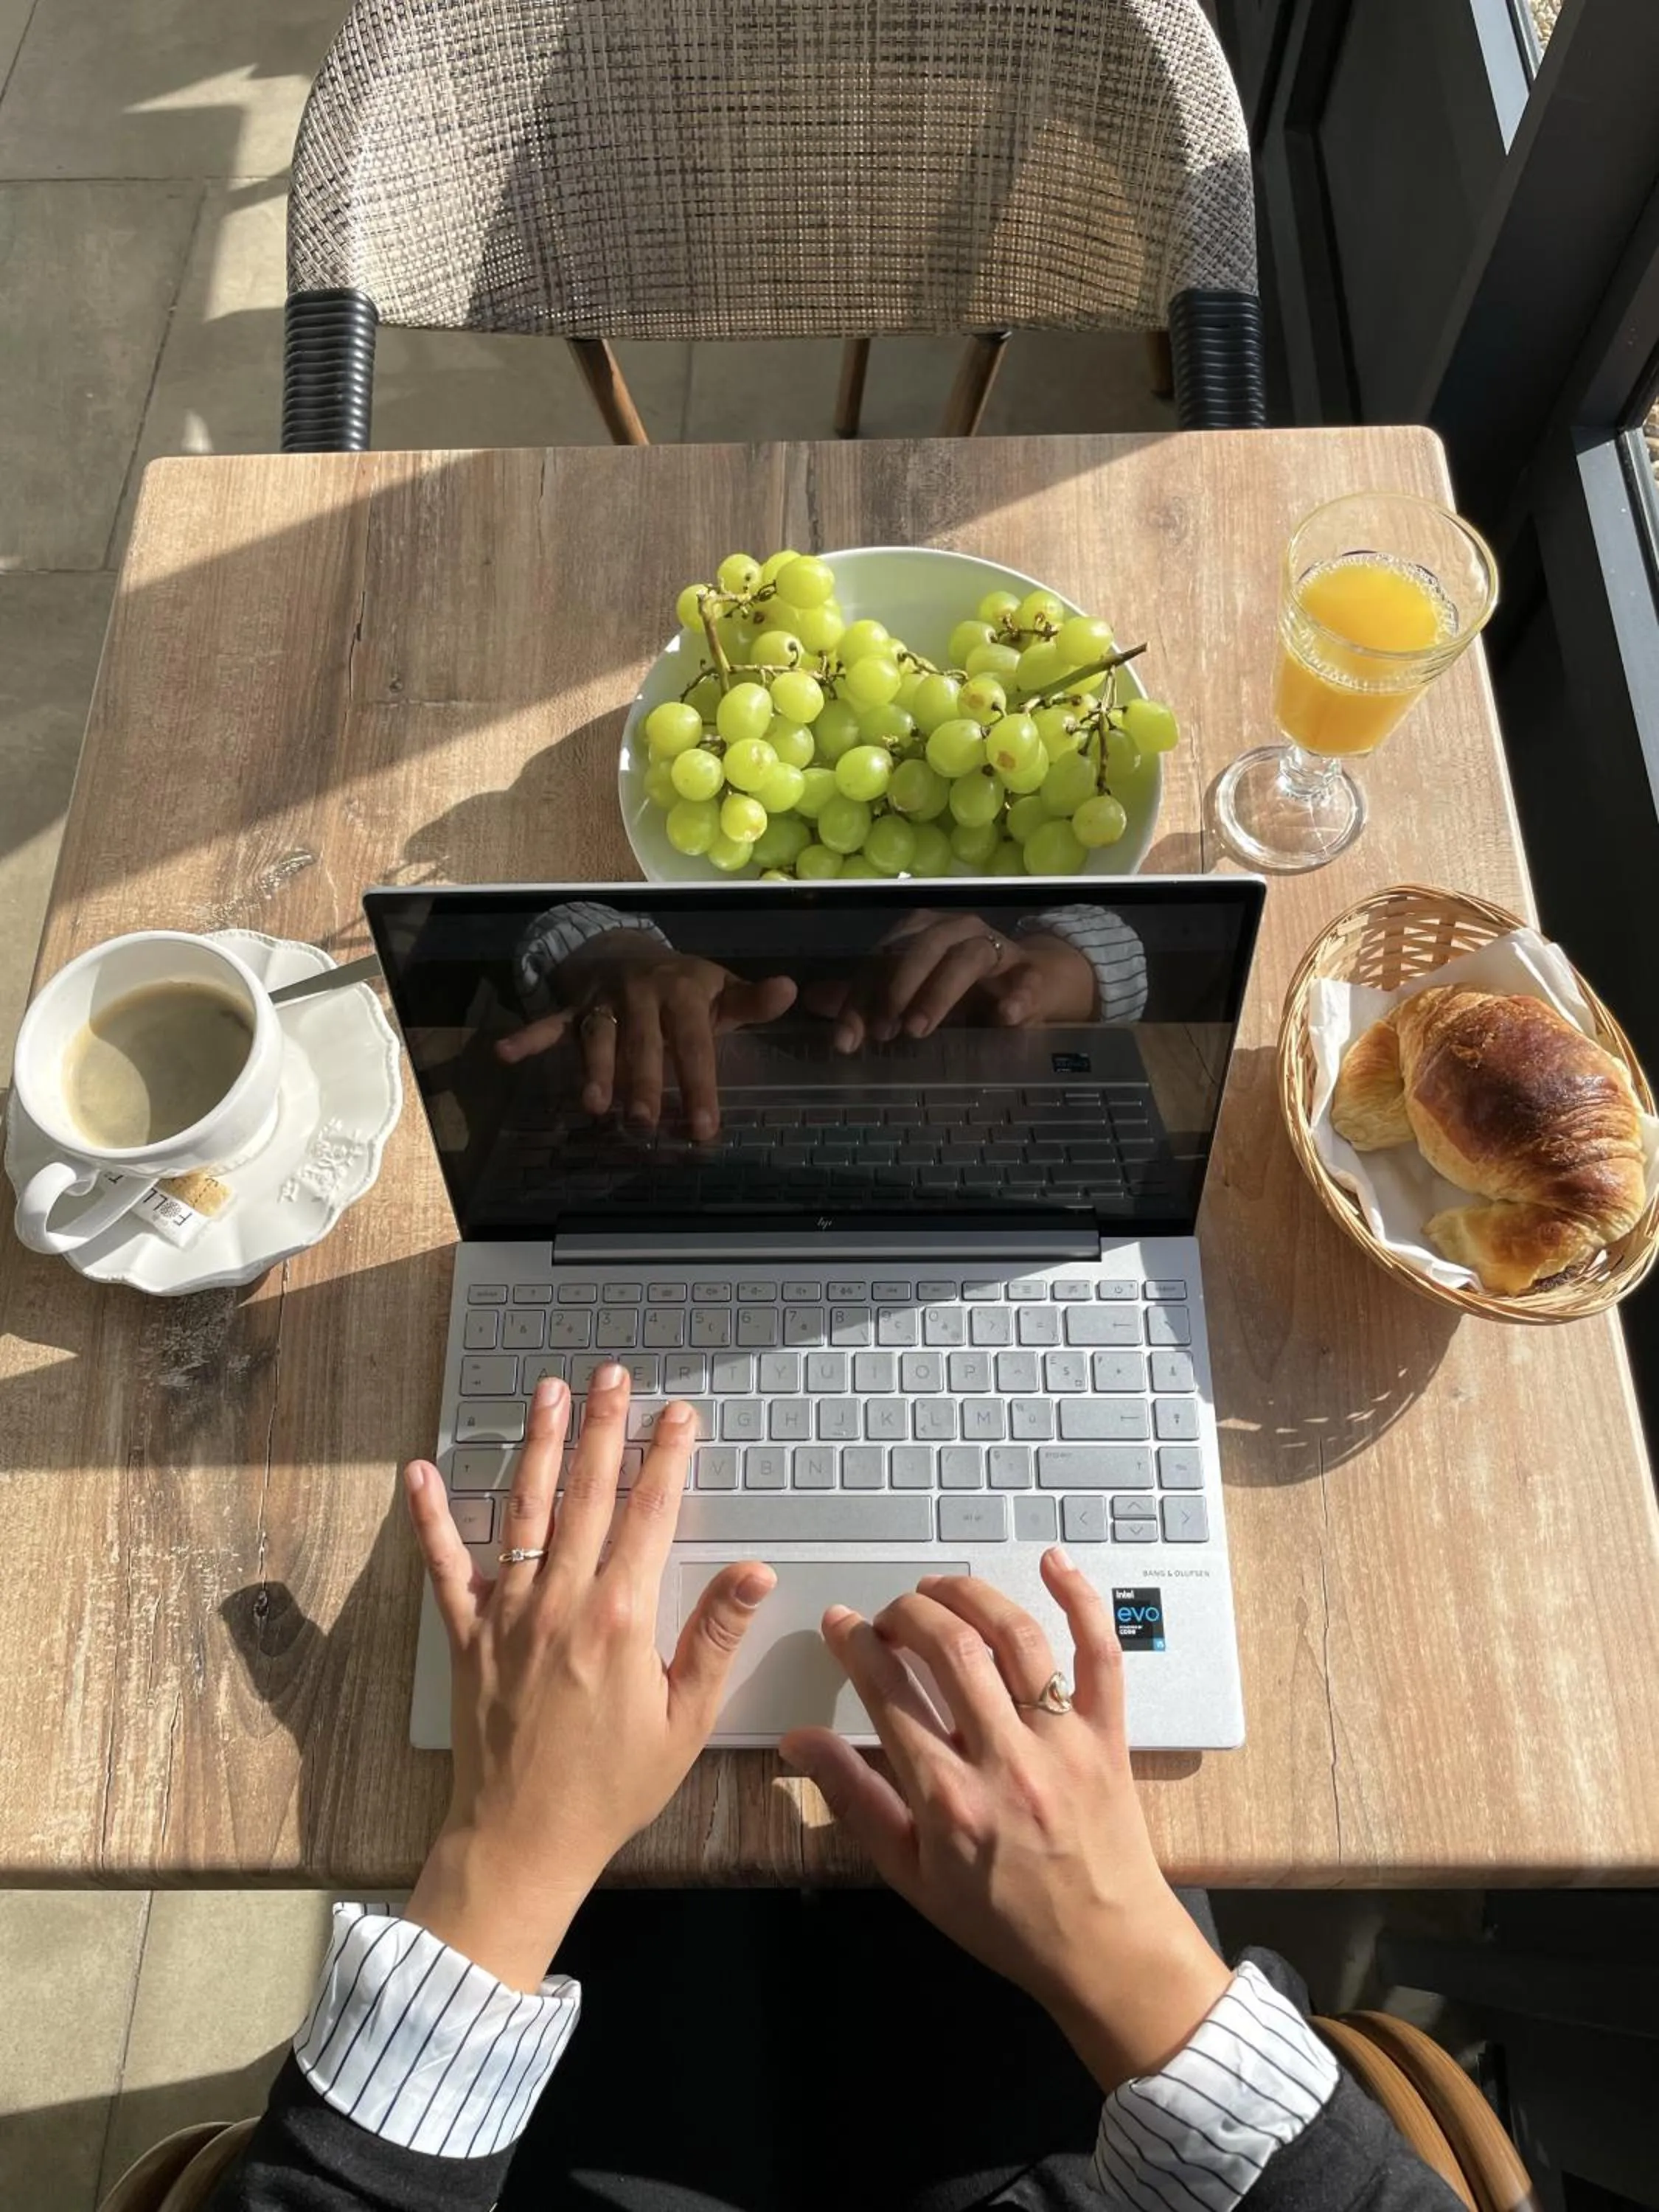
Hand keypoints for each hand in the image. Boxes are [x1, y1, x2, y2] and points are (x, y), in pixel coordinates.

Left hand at [402, 1370, 774, 1989]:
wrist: (523, 1840)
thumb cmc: (610, 1789)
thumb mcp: (685, 1718)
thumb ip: (716, 1636)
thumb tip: (754, 1572)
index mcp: (620, 1618)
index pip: (650, 1513)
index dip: (667, 1456)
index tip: (679, 1415)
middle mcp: (561, 1602)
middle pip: (587, 1492)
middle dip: (602, 1427)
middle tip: (612, 1377)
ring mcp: (507, 1614)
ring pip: (523, 1510)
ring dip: (536, 1446)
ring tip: (546, 1393)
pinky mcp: (467, 1636)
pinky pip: (444, 1565)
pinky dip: (431, 1517)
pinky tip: (421, 1473)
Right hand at [497, 931, 796, 1137]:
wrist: (625, 948)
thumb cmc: (683, 985)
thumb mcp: (720, 991)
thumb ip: (753, 1001)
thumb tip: (792, 989)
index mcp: (684, 992)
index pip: (694, 1043)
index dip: (698, 1084)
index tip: (703, 1128)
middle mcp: (642, 994)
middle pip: (643, 1043)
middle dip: (642, 1082)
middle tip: (643, 1123)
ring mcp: (604, 1000)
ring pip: (598, 1036)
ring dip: (593, 1069)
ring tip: (592, 1106)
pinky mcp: (574, 1006)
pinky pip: (550, 1022)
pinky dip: (528, 1037)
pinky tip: (505, 1054)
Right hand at [780, 1551, 1228, 2092]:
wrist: (1105, 1954)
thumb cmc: (1004, 1921)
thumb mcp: (911, 1876)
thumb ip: (854, 1801)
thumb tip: (799, 1743)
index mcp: (950, 1800)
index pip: (888, 1694)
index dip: (854, 1646)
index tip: (839, 1625)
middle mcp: (1007, 1761)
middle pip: (950, 1650)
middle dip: (907, 1614)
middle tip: (889, 1614)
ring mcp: (1064, 1741)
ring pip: (1016, 1638)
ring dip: (971, 1596)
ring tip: (940, 1590)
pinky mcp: (1109, 1734)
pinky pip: (1100, 1653)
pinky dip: (1080, 1599)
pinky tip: (1053, 1561)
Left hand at [806, 912, 1095, 1052]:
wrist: (1031, 984)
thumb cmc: (963, 990)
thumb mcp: (913, 995)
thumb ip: (867, 998)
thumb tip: (813, 1000)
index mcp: (922, 933)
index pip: (882, 960)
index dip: (860, 999)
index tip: (846, 1041)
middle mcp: (957, 931)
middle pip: (922, 948)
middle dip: (897, 988)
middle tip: (885, 1031)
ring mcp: (998, 949)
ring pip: (967, 957)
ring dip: (940, 992)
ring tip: (920, 1028)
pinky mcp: (1031, 973)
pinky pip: (1025, 981)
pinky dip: (1016, 998)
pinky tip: (1006, 1018)